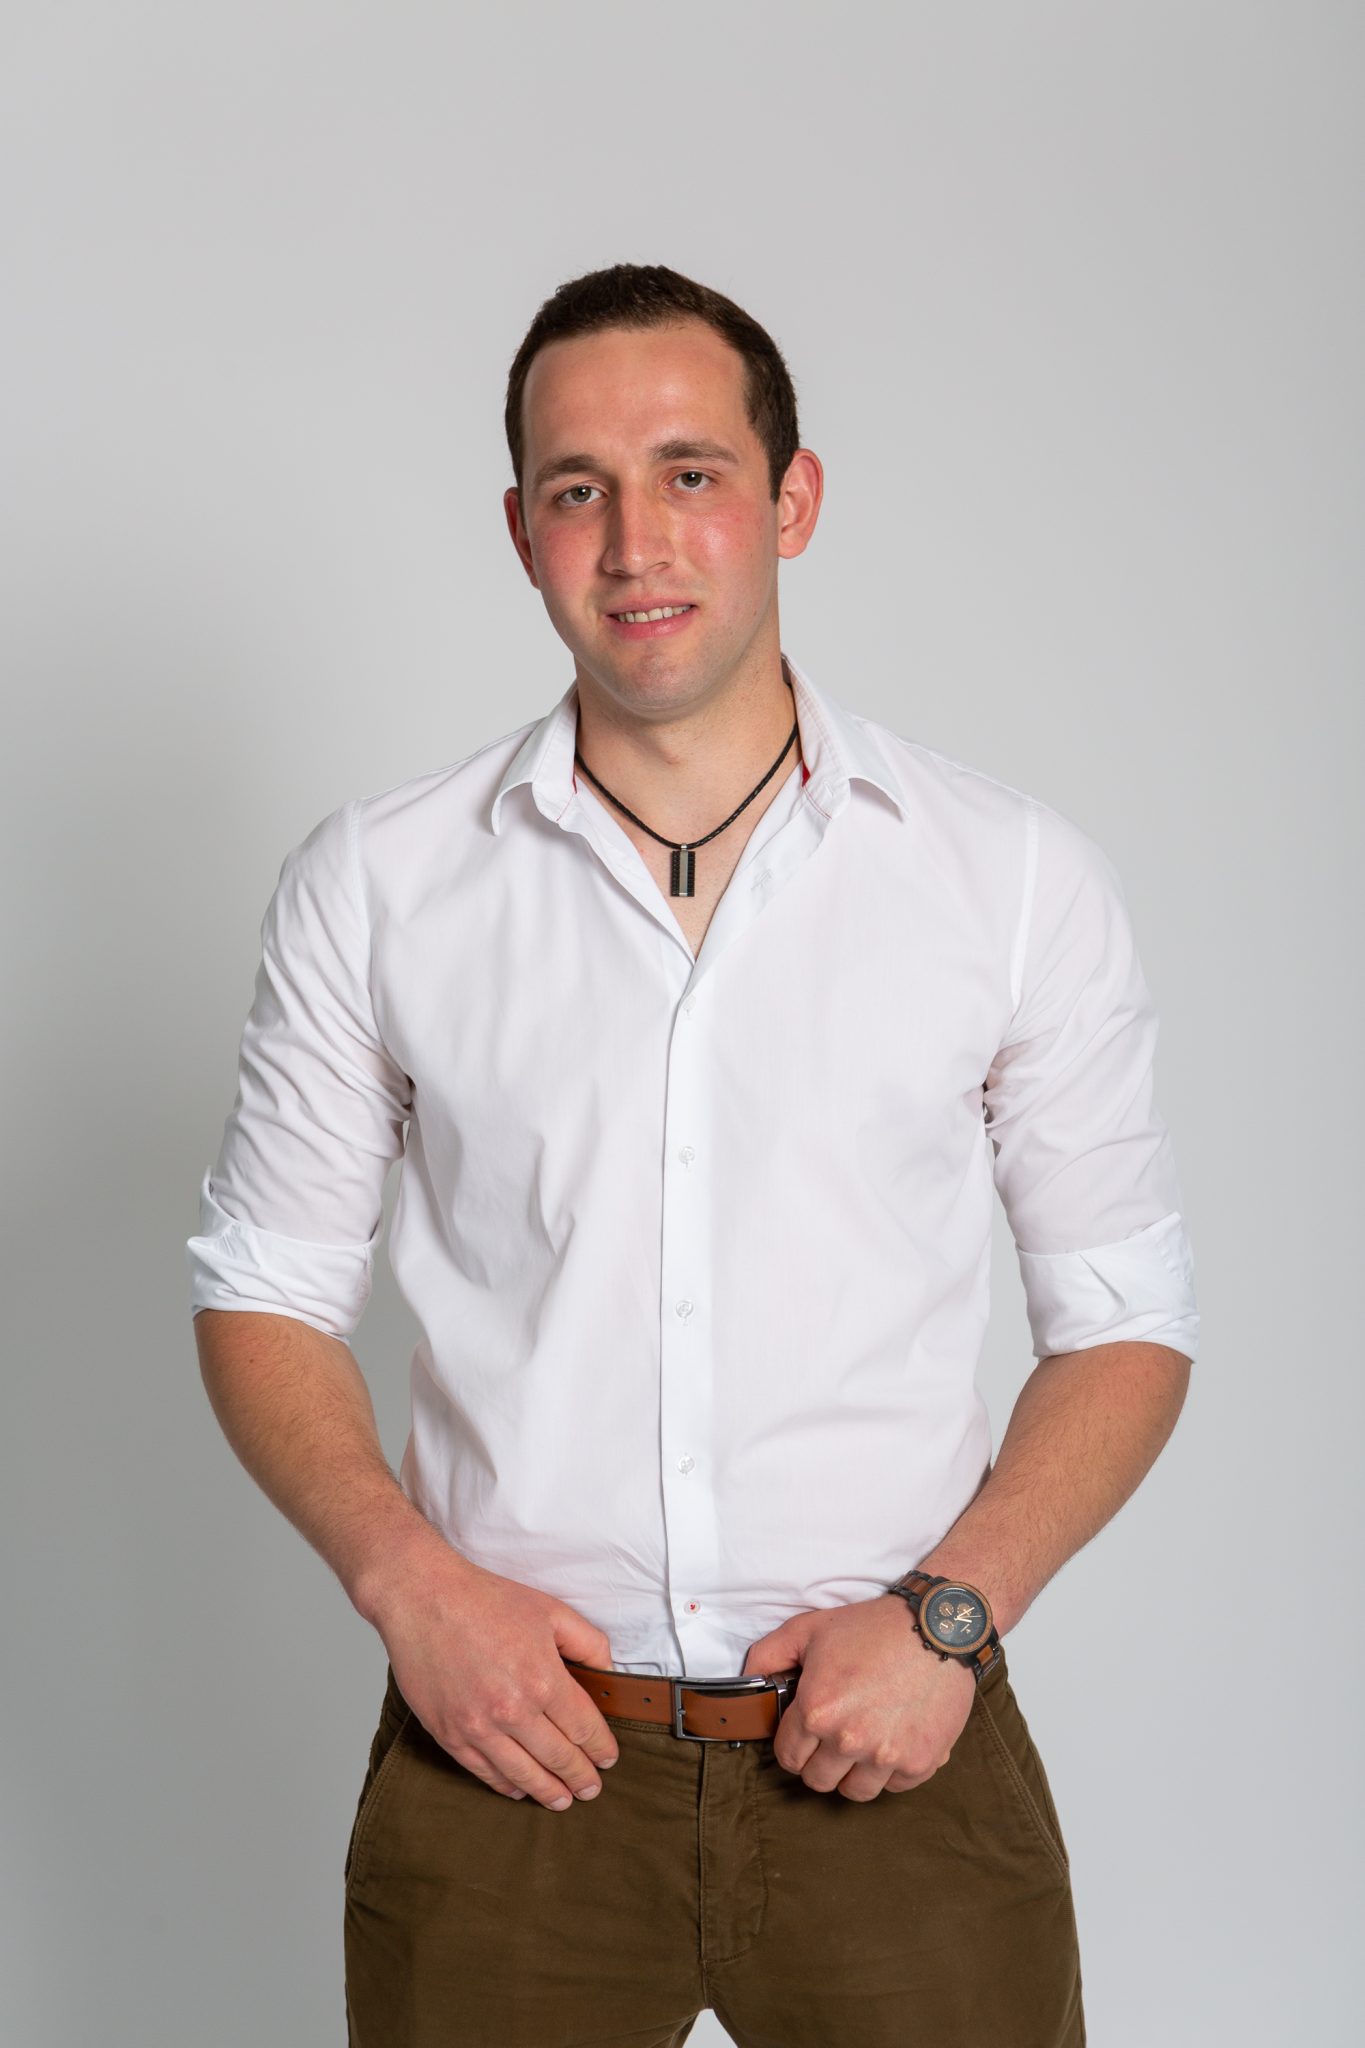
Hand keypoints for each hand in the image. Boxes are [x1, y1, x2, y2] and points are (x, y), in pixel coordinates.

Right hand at [369, 1539, 620, 1810]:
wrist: (423, 1599)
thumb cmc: (485, 1600)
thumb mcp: (551, 1611)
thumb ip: (588, 1643)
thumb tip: (608, 1674)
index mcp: (543, 1678)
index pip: (583, 1728)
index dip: (600, 1748)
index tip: (608, 1758)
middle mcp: (512, 1710)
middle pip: (558, 1757)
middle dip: (580, 1777)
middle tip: (591, 1789)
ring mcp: (477, 1726)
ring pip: (523, 1773)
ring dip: (547, 1791)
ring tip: (563, 1800)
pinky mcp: (449, 1734)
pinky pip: (484, 1771)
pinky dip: (506, 1785)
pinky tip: (520, 1789)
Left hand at [741, 1594, 976, 1800]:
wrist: (936, 1627)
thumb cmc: (873, 1627)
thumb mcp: (809, 1628)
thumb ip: (769, 1655)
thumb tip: (748, 1681)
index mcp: (817, 1710)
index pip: (788, 1757)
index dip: (793, 1745)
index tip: (805, 1735)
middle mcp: (848, 1739)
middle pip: (818, 1780)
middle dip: (820, 1760)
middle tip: (833, 1736)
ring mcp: (885, 1755)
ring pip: (854, 1791)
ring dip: (853, 1772)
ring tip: (862, 1743)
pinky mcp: (919, 1762)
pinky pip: (893, 1786)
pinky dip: (890, 1770)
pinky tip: (892, 1740)